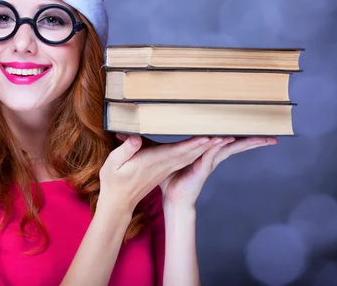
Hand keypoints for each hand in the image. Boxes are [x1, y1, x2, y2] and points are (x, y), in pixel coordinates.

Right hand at [97, 134, 214, 215]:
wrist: (118, 203)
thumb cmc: (113, 183)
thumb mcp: (113, 165)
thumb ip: (125, 149)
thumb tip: (136, 138)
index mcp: (153, 163)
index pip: (177, 152)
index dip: (192, 144)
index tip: (207, 137)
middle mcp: (163, 166)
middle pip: (189, 153)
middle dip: (206, 144)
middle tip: (224, 134)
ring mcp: (165, 169)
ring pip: (189, 156)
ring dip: (204, 147)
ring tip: (220, 137)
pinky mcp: (163, 170)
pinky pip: (183, 159)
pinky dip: (195, 151)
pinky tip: (202, 145)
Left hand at [159, 136, 277, 207]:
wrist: (175, 198)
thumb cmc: (178, 179)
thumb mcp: (184, 159)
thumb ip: (190, 149)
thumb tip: (191, 138)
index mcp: (212, 155)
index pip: (232, 143)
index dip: (245, 137)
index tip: (260, 132)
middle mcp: (214, 159)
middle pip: (237, 146)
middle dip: (254, 141)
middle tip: (271, 138)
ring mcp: (209, 164)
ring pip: (228, 149)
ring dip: (244, 142)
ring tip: (259, 139)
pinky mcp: (201, 168)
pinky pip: (210, 154)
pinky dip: (219, 146)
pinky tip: (226, 138)